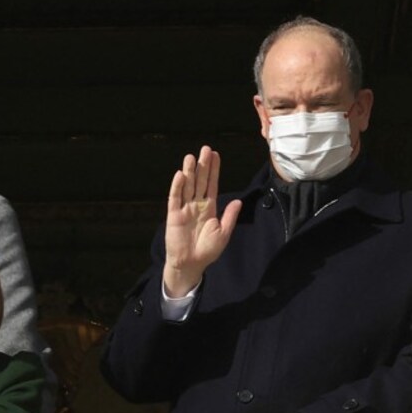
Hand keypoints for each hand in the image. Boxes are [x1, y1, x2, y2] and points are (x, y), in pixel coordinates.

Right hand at [163, 145, 241, 296]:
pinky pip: (175, 198)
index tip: (216, 155)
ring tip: (191, 156)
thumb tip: (237, 201)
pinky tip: (180, 175)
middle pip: (199, 181)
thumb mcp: (223, 233)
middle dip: (203, 165)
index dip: (214, 170)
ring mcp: (184, 208)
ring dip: (189, 171)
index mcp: (209, 208)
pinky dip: (177, 186)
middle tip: (205, 149)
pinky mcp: (173, 215)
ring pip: (187, 186)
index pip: (211, 184)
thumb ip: (229, 216)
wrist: (191, 264)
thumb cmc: (207, 250)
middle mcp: (196, 205)